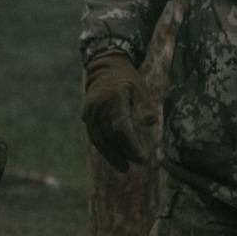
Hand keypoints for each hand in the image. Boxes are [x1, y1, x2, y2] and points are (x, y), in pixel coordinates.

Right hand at [80, 52, 147, 168]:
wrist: (104, 68)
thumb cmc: (128, 80)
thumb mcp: (141, 88)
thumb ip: (146, 106)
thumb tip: (150, 124)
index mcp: (115, 98)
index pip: (122, 126)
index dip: (131, 144)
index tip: (141, 158)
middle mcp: (99, 106)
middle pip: (110, 135)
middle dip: (124, 152)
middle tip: (138, 163)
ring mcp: (90, 111)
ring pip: (99, 139)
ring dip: (112, 155)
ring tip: (124, 167)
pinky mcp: (86, 116)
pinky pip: (94, 136)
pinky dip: (104, 148)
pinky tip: (114, 157)